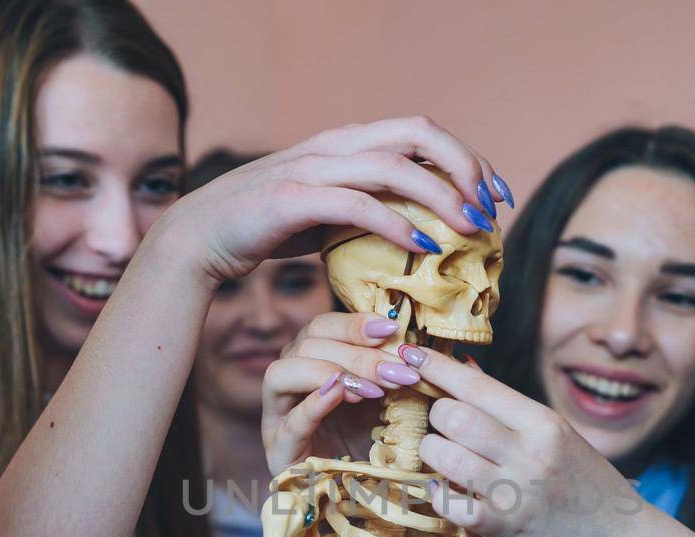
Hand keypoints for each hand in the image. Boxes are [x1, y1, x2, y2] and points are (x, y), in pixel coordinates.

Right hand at [147, 116, 503, 290]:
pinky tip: (421, 246)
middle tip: (490, 209)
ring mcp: (313, 167)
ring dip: (441, 197)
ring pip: (394, 166)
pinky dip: (394, 223)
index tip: (494, 196)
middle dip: (465, 167)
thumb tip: (418, 228)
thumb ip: (368, 209)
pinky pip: (356, 203)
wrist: (199, 239)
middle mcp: (335, 144)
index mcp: (347, 142)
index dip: (467, 159)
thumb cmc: (266, 229)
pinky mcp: (292, 198)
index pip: (422, 133)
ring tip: (469, 230)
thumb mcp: (328, 212)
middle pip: (418, 134)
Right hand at [261, 312, 426, 472]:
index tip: (391, 329)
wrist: (351, 496)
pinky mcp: (279, 450)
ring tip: (375, 390)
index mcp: (308, 363)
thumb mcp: (382, 401)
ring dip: (335, 373)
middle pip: (306, 344)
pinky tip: (340, 395)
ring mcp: (276, 417)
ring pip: (284, 372)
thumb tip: (417, 347)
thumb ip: (389, 373)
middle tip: (398, 371)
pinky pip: (290, 421)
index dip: (353, 323)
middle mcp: (286, 383)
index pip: (321, 327)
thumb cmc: (365, 445)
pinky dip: (314, 404)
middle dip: (357, 353)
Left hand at [404, 346, 641, 536]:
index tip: (410, 355)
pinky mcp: (501, 527)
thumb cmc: (583, 483)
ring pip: (442, 456)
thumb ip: (507, 405)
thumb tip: (462, 367)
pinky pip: (447, 503)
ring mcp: (513, 491)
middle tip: (440, 428)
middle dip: (434, 418)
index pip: (476, 385)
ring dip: (431, 455)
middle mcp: (528, 452)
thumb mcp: (556, 435)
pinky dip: (437, 495)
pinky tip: (445, 492)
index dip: (436, 367)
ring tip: (442, 459)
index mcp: (542, 423)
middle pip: (452, 416)